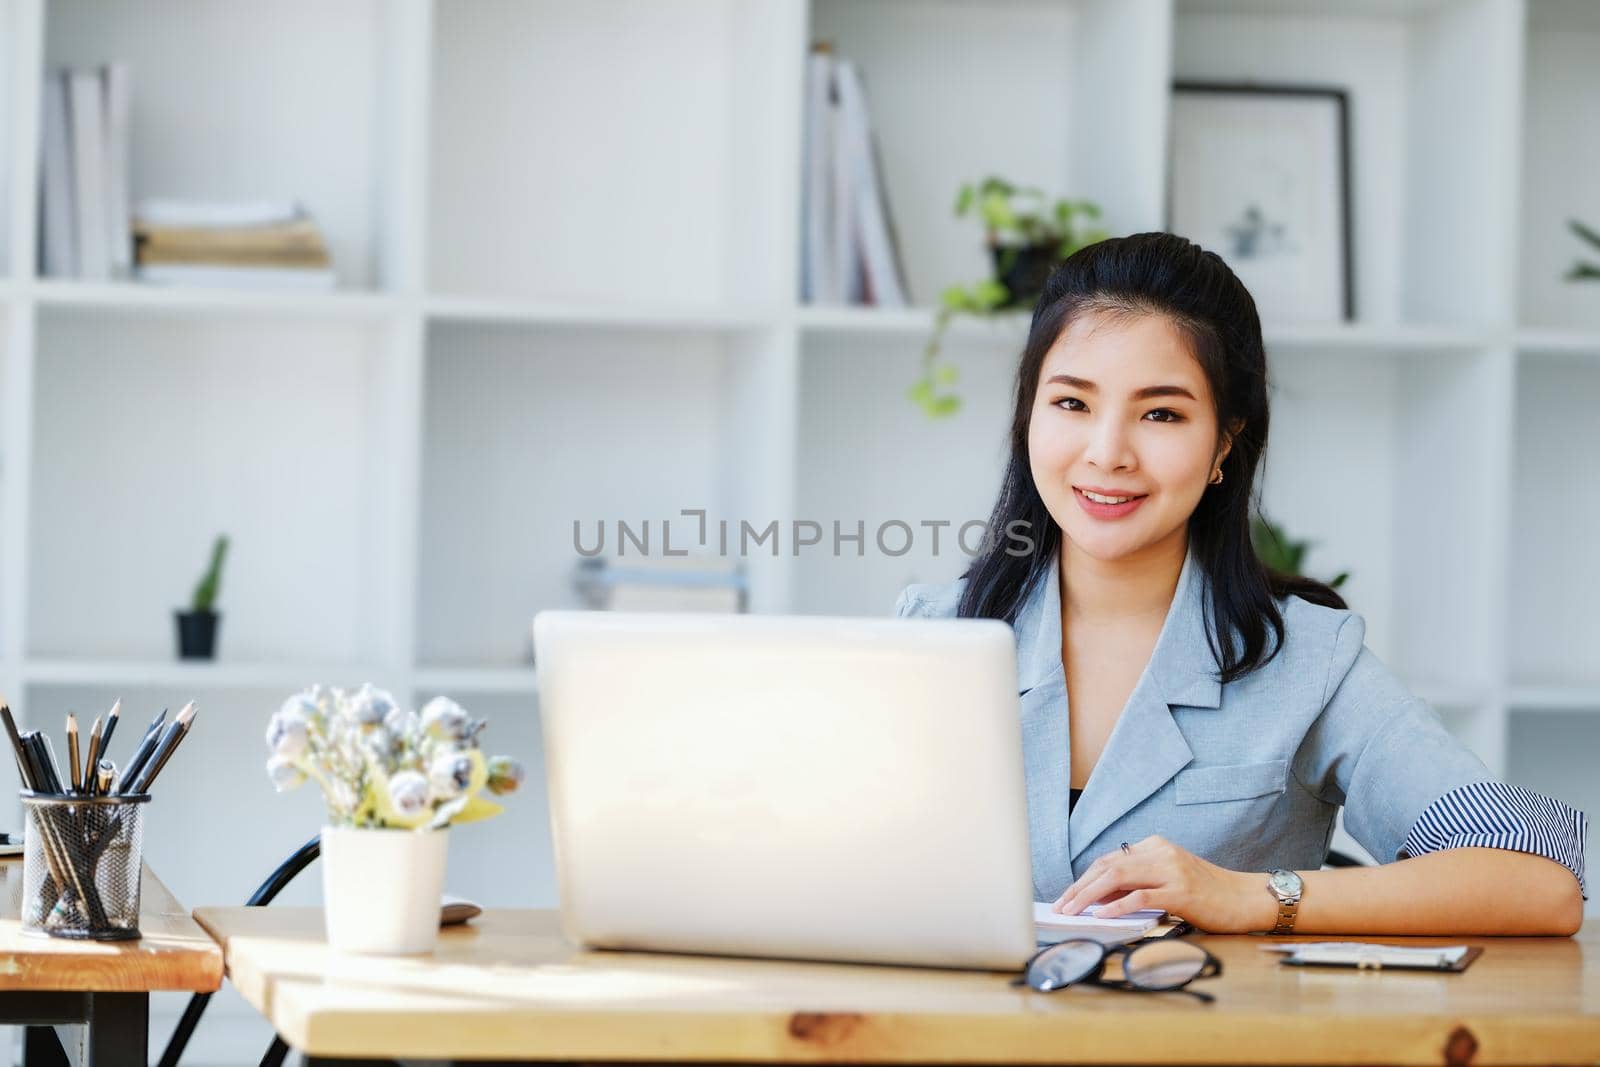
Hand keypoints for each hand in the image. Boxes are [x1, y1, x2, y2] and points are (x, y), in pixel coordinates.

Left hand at [1050, 835, 1275, 932]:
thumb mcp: (1169, 880)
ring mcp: (1171, 870)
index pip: (1109, 860)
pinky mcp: (1181, 891)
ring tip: (1072, 910)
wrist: (1246, 898)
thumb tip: (1100, 898)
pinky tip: (1101, 914)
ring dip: (1089, 895)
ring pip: (1118, 877)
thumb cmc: (1208, 894)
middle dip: (1079, 887)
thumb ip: (1139, 883)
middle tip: (1061, 905)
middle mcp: (1160, 852)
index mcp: (1155, 846)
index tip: (1066, 896)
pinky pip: (1141, 896)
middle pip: (1107, 866)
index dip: (1084, 878)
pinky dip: (1117, 905)